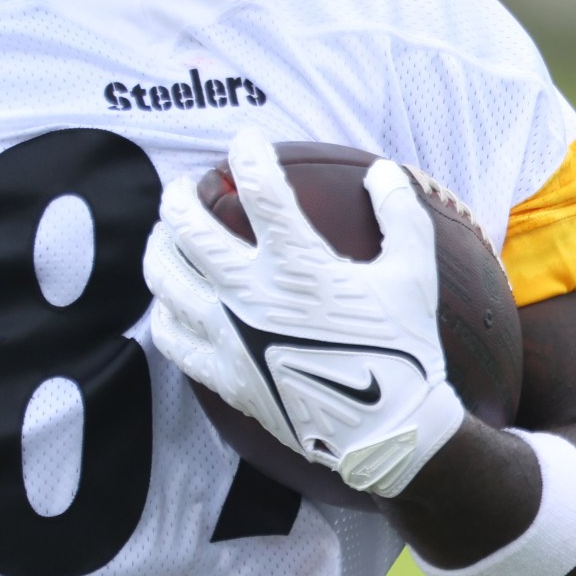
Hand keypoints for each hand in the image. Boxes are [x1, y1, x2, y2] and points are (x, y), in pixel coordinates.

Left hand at [145, 128, 466, 497]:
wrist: (387, 433)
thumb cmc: (405, 350)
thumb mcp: (415, 274)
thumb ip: (401, 214)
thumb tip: (382, 172)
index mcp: (298, 265)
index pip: (259, 188)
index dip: (248, 153)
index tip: (247, 141)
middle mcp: (251, 295)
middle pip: (187, 226)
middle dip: (181, 194)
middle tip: (190, 185)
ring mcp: (228, 336)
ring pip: (165, 277)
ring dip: (161, 245)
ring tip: (168, 234)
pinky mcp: (222, 375)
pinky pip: (170, 336)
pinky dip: (165, 309)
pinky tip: (173, 299)